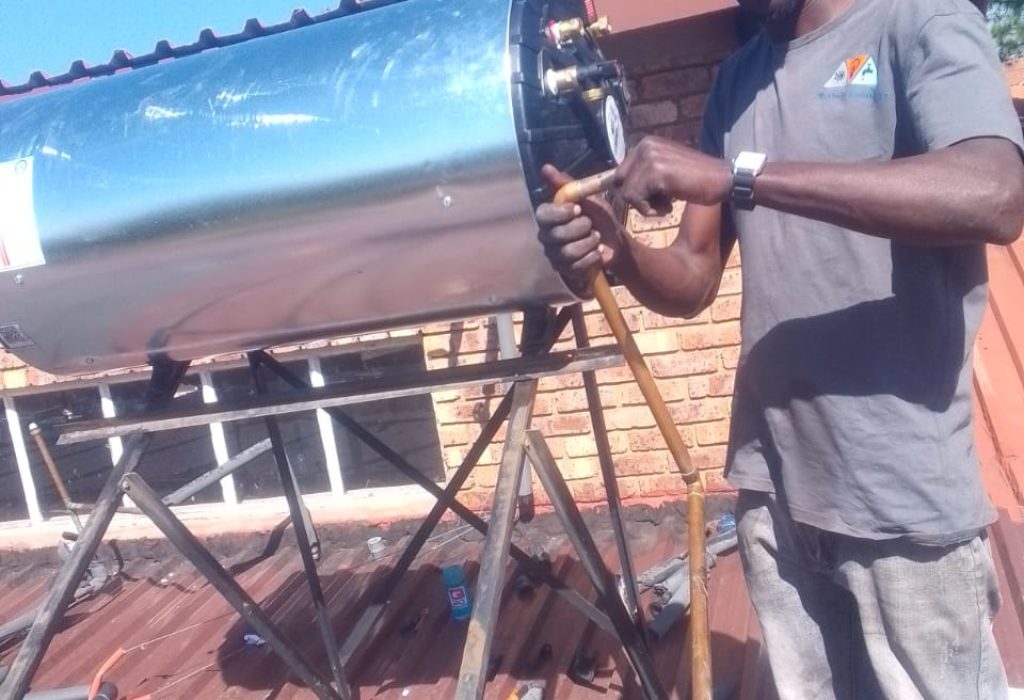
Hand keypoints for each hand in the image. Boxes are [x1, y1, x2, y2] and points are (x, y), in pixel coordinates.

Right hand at [535, 165, 628, 291]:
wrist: (617, 242)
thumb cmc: (600, 218)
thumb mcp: (587, 197)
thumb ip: (566, 184)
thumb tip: (545, 167)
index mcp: (549, 217)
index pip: (543, 215)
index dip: (561, 213)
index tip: (578, 209)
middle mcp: (546, 236)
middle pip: (556, 235)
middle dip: (581, 229)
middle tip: (592, 225)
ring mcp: (554, 255)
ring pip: (567, 252)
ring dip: (589, 244)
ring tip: (596, 238)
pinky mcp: (565, 270)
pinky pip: (575, 266)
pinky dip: (592, 257)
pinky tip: (598, 252)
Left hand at [615, 136, 731, 215]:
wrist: (723, 180)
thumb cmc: (697, 180)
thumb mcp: (667, 170)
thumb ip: (644, 173)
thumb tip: (615, 186)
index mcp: (646, 143)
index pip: (619, 173)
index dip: (632, 190)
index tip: (653, 196)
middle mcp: (645, 145)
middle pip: (619, 183)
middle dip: (637, 198)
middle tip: (661, 200)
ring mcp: (649, 157)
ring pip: (627, 193)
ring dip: (646, 206)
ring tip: (668, 202)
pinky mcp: (655, 172)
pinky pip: (635, 200)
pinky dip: (651, 210)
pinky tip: (670, 206)